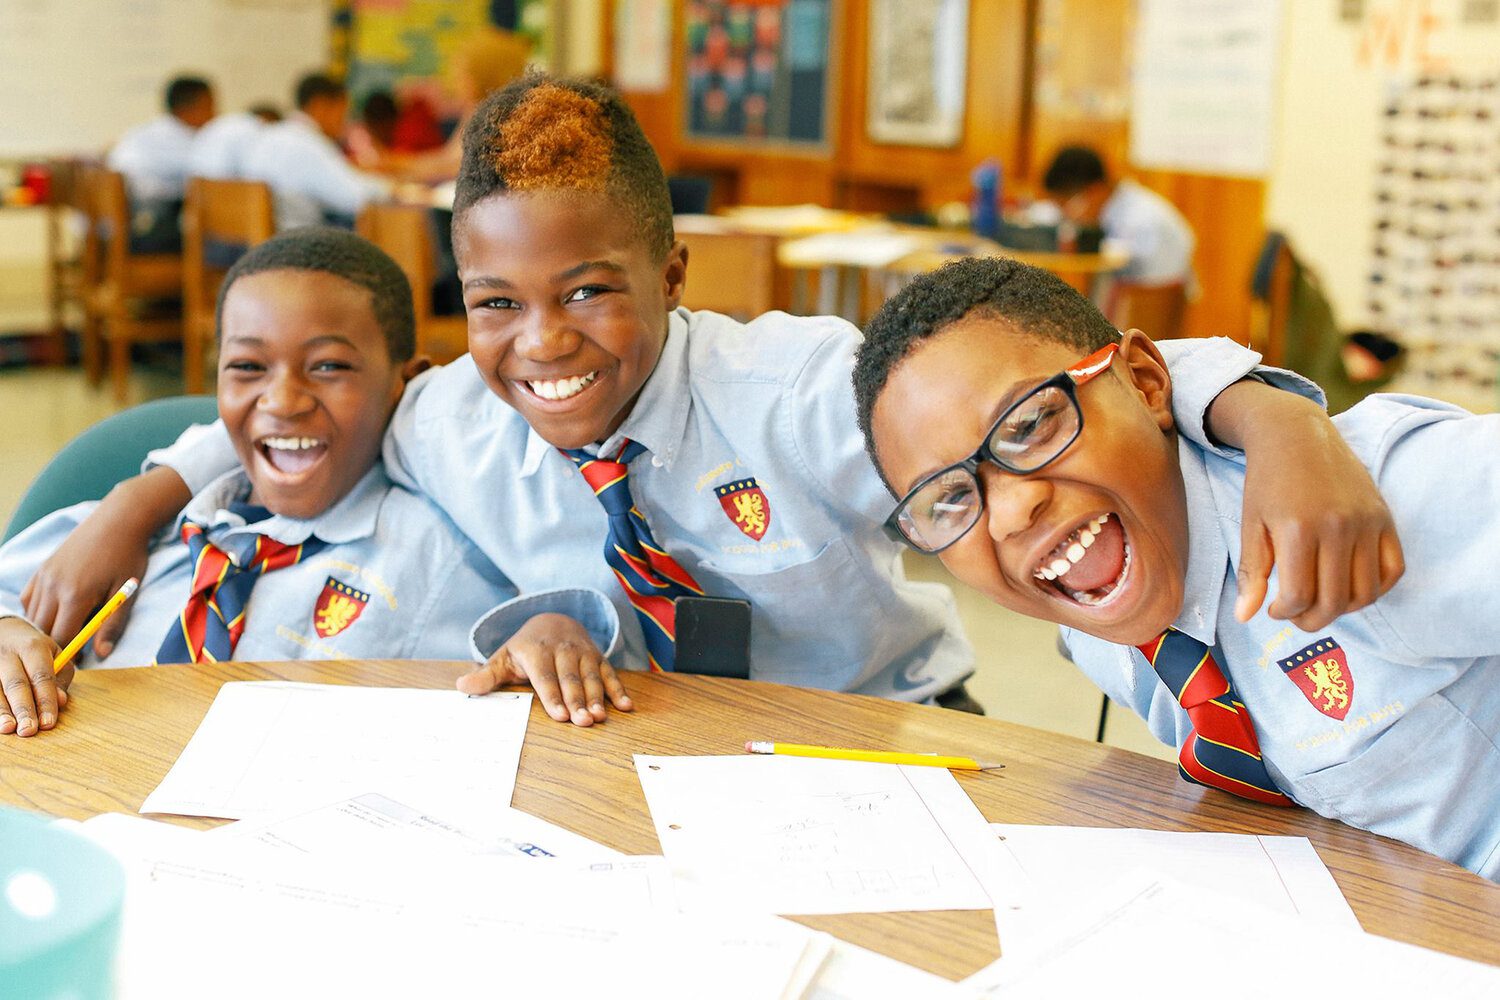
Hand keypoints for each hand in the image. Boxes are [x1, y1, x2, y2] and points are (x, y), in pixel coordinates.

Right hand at [0, 617, 70, 736]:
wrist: (4, 631)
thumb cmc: (35, 650)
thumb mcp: (55, 655)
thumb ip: (60, 678)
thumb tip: (61, 701)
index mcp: (33, 648)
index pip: (41, 677)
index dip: (45, 701)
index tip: (48, 723)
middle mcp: (8, 654)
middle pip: (16, 684)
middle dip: (23, 709)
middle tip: (29, 731)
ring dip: (2, 711)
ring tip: (8, 728)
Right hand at [21, 524, 145, 657]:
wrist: (119, 521)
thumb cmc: (128, 557)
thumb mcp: (126, 593)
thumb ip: (112, 625)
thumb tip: (101, 654)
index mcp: (75, 596)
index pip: (60, 638)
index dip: (68, 655)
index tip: (79, 663)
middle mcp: (53, 587)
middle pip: (41, 630)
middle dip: (54, 646)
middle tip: (72, 652)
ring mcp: (44, 576)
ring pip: (33, 616)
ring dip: (45, 629)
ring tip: (66, 634)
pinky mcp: (42, 569)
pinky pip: (29, 600)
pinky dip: (37, 612)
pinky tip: (55, 614)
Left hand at [456, 613, 632, 726]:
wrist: (553, 620)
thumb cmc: (525, 648)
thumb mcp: (503, 657)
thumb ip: (486, 675)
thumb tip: (462, 687)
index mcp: (537, 650)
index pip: (545, 677)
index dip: (553, 697)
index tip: (560, 716)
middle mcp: (563, 649)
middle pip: (570, 679)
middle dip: (578, 701)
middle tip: (583, 722)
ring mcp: (583, 653)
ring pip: (591, 677)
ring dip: (598, 697)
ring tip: (601, 717)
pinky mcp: (598, 657)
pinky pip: (610, 673)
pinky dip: (619, 689)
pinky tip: (626, 706)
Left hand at [1228, 394, 1403, 628]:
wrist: (1297, 436)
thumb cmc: (1268, 482)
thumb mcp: (1250, 524)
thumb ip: (1251, 572)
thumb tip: (1244, 617)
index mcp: (1299, 529)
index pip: (1300, 596)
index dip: (1284, 612)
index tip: (1274, 609)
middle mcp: (1339, 527)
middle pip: (1334, 601)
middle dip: (1311, 620)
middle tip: (1296, 615)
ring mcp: (1367, 522)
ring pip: (1366, 592)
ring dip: (1343, 609)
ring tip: (1320, 601)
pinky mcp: (1385, 518)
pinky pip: (1393, 570)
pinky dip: (1375, 589)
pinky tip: (1348, 586)